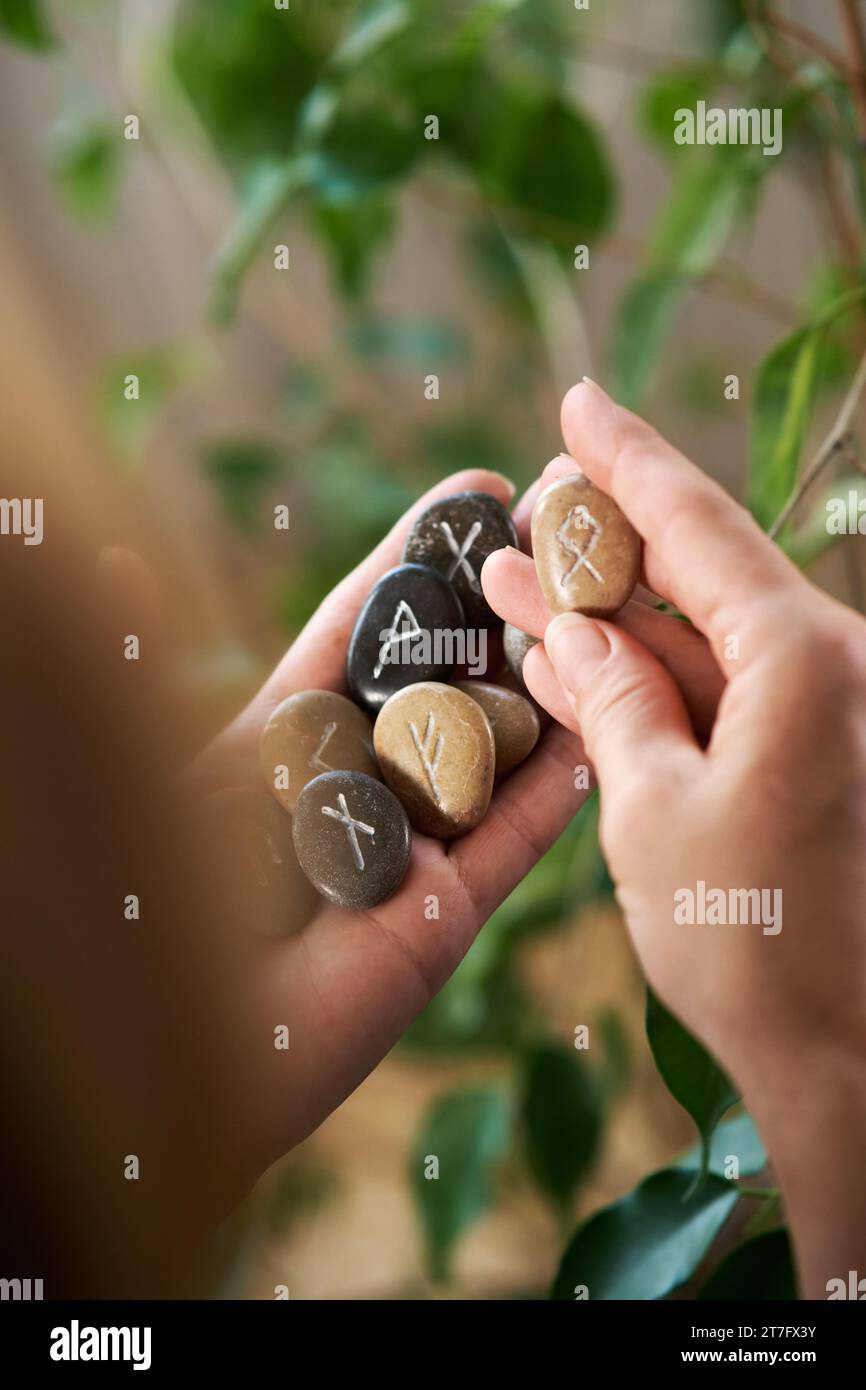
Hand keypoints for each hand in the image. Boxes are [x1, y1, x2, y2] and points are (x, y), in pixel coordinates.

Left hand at [193, 469, 588, 1175]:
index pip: (363, 626)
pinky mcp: (444, 916)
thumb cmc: (148, 902)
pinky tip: (611, 717)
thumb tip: (97, 551)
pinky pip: (517, 837)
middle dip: (504, 601)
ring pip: (494, 745)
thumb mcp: (161, 762)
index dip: (418, 557)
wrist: (175, 1058)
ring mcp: (407, 847)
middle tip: (573, 525)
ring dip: (549, 676)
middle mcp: (355, 783)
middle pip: (442, 673)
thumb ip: (147, 663)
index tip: (479, 488)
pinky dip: (564, 782)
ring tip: (609, 600)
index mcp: (282, 738)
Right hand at [483, 380, 865, 1296]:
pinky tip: (575, 662)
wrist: (845, 1056)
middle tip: (532, 504)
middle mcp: (830, 667)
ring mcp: (823, 715)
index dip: (629, 460)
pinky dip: (650, 679)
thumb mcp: (652, 810)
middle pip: (701, 571)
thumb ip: (616, 701)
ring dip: (613, 615)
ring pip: (702, 635)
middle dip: (607, 541)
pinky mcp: (809, 759)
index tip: (579, 404)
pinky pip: (720, 694)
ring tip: (520, 578)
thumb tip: (572, 630)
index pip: (699, 527)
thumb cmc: (752, 941)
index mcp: (804, 660)